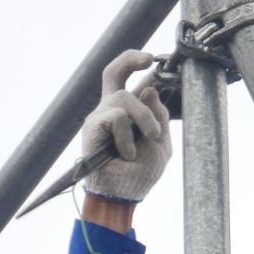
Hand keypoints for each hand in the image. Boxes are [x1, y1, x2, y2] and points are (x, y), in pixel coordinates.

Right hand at [81, 50, 170, 201]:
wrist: (122, 195)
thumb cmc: (140, 173)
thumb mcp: (161, 144)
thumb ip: (159, 116)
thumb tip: (149, 89)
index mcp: (132, 111)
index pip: (136, 82)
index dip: (146, 68)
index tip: (158, 59)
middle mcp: (113, 109)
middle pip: (115, 71)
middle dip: (130, 58)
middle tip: (148, 59)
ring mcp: (101, 115)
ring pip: (125, 97)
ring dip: (144, 118)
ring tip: (151, 138)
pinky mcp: (92, 126)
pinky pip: (116, 117)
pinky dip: (126, 136)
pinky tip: (127, 153)